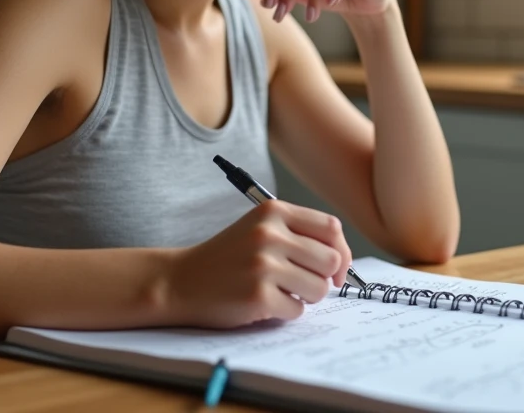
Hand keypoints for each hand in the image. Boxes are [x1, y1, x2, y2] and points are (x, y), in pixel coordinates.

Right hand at [162, 200, 352, 327]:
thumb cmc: (227, 257)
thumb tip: (342, 263)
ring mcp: (263, 264)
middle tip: (300, 284)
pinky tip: (262, 302)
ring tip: (280, 291)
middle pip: (331, 260)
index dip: (341, 251)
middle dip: (322, 278)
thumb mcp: (260, 229)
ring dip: (305, 297)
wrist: (180, 281)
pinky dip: (285, 311)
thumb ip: (299, 235)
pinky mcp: (257, 295)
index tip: (336, 269)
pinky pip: (297, 310)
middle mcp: (269, 234)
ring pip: (318, 288)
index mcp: (273, 211)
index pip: (331, 228)